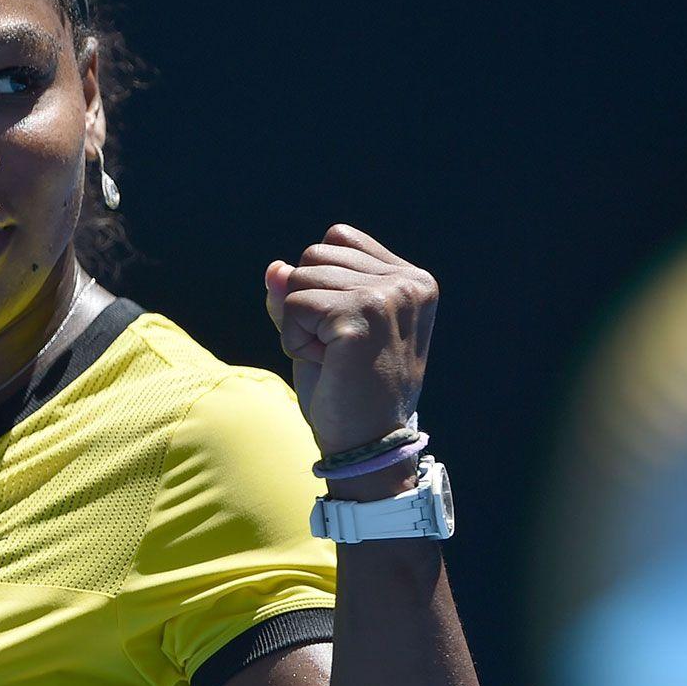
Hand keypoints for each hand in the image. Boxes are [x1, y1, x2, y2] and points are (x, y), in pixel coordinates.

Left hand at [263, 223, 437, 457]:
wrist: (367, 445)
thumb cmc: (346, 390)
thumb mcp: (322, 331)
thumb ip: (298, 294)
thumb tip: (274, 267)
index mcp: (412, 279)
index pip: (336, 240)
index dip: (320, 286)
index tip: (344, 331)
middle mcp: (408, 282)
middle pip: (314, 255)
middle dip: (307, 304)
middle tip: (337, 350)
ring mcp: (389, 297)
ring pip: (299, 278)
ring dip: (299, 324)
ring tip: (333, 358)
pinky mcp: (362, 315)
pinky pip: (294, 305)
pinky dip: (294, 339)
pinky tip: (326, 364)